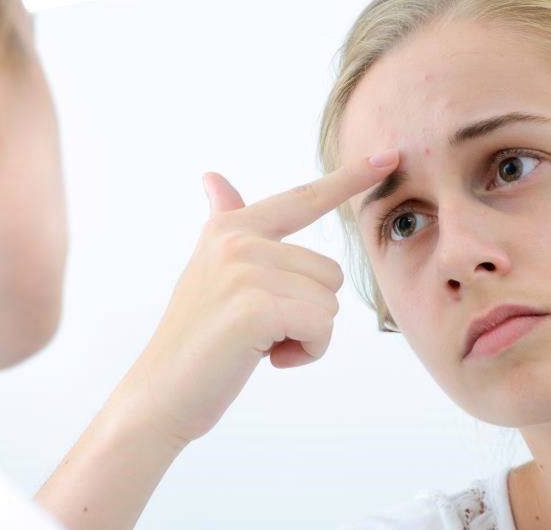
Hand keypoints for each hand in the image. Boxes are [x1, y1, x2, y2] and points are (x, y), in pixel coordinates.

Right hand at [110, 149, 399, 447]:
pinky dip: (305, 352)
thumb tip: (213, 177)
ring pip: (328, 302)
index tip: (388, 155)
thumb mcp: (209, 270)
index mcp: (232, 228)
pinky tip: (266, 358)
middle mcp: (238, 240)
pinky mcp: (255, 307)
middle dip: (307, 312)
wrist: (161, 394)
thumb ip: (225, 221)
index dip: (349, 178)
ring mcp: (244, 270)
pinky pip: (321, 327)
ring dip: (306, 334)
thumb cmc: (196, 338)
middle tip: (259, 330)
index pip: (303, 198)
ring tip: (259, 343)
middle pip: (329, 272)